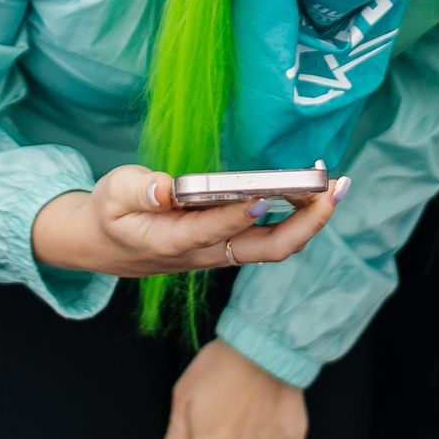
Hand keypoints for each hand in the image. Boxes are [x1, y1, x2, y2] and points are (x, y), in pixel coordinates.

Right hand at [30, 165, 347, 276]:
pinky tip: (313, 193)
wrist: (103, 246)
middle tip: (331, 189)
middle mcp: (205, 253)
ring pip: (273, 246)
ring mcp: (220, 253)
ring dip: (309, 220)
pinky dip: (297, 217)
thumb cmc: (111, 214)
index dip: (238, 216)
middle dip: (305, 223)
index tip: (263, 195)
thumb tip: (166, 187)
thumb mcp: (113, 194)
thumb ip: (140, 191)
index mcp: (172, 241)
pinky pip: (269, 238)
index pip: (211, 232)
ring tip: (335, 185)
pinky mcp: (228, 245)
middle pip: (264, 250)